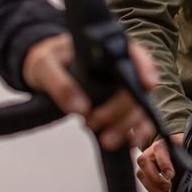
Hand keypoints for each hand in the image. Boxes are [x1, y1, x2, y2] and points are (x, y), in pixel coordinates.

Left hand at [22, 34, 158, 149]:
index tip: (147, 85)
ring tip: (106, 140)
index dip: (146, 68)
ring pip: (139, 109)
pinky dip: (134, 134)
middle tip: (93, 121)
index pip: (136, 54)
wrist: (47, 73)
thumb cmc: (49, 60)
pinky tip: (127, 143)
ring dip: (127, 127)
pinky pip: (137, 123)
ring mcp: (124, 90)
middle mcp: (123, 68)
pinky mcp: (123, 109)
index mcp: (108, 48)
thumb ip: (59, 83)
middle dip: (121, 110)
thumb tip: (80, 109)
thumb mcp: (44, 65)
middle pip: (137, 89)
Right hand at [136, 134, 191, 191]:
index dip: (163, 163)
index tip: (171, 175)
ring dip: (154, 189)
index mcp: (167, 144)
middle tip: (168, 187)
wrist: (186, 150)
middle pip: (144, 163)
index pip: (159, 149)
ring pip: (143, 176)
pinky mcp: (149, 176)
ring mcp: (150, 164)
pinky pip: (147, 186)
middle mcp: (154, 153)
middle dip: (155, 178)